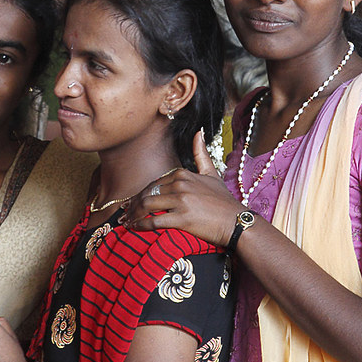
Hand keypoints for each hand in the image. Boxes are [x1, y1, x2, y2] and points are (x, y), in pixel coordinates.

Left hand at [121, 130, 243, 247]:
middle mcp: (180, 184)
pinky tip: (135, 229)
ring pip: (147, 205)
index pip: (154, 183)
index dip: (140, 193)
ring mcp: (181, 201)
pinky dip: (141, 225)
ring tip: (127, 222)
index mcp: (183, 174)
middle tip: (124, 214)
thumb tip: (198, 132)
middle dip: (133, 204)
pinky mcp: (182, 218)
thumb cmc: (224, 201)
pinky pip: (155, 221)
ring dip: (133, 214)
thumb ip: (201, 153)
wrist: (237, 222)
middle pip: (148, 193)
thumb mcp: (212, 173)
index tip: (132, 202)